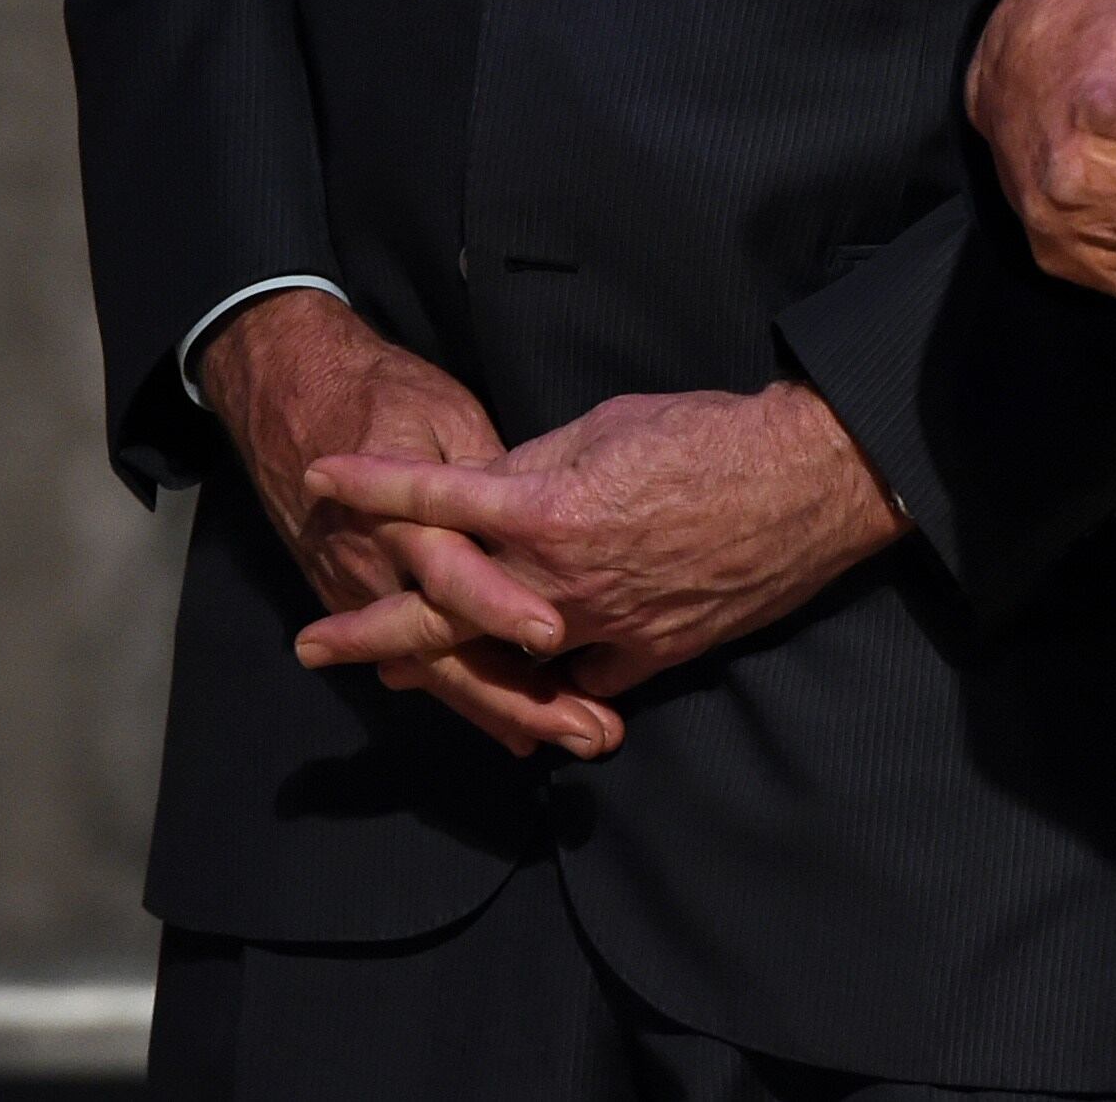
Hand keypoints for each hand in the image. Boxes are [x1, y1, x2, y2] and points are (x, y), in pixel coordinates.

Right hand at [199, 288, 617, 759]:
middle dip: (521, 694)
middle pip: (454, 647)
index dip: (500, 604)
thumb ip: (492, 473)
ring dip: (506, 709)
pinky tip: (518, 732)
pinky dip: (470, 695)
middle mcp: (386, 571)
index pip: (454, 571)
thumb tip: (545, 518)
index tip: (554, 637)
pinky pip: (423, 661)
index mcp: (408, 516)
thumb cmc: (384, 394)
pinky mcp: (366, 605)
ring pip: (443, 669)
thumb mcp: (446, 418)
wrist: (294, 394)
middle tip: (591, 731)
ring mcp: (370, 596)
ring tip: (573, 741)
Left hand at [295, 380, 905, 702]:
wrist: (804, 481)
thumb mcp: (609, 425)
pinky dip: (546, 686)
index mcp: (547, 507)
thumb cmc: (710, 434)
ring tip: (390, 673)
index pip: (437, 498)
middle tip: (311, 643)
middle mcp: (559, 580)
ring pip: (501, 663)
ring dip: (441, 669)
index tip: (321, 478)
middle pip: (442, 611)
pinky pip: (579, 684)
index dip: (373, 485)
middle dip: (369, 626)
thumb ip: (540, 464)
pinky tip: (520, 690)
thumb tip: (491, 485)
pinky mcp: (647, 658)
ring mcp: (602, 629)